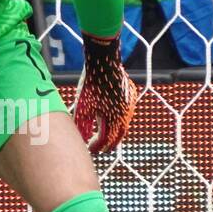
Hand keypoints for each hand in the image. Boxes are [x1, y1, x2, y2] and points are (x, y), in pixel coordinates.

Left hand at [73, 33, 137, 152]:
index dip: (98, 147)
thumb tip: (81, 140)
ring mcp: (130, 105)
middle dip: (108, 143)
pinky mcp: (130, 96)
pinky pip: (126, 112)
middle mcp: (125, 115)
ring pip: (123, 124)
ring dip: (114, 131)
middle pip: (118, 135)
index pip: (107, 141)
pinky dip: (119, 118)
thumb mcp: (83, 106)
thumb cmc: (91, 84)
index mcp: (114, 120)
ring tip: (105, 135)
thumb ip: (82, 126)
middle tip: (100, 148)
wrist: (103, 62)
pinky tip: (111, 117)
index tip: (90, 149)